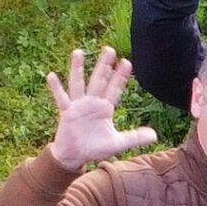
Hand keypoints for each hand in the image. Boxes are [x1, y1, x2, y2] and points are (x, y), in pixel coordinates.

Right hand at [45, 47, 155, 169]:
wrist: (75, 156)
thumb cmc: (95, 147)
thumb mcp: (118, 143)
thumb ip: (135, 137)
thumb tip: (155, 136)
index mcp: (105, 108)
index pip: (115, 88)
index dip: (120, 76)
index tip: (127, 62)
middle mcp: (92, 102)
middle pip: (99, 80)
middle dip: (104, 65)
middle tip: (109, 49)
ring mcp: (78, 105)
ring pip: (79, 83)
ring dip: (78, 68)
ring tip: (78, 52)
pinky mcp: (66, 112)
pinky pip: (60, 97)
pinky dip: (56, 87)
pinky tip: (51, 75)